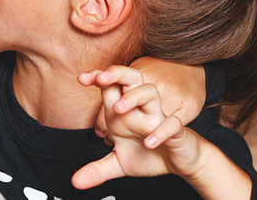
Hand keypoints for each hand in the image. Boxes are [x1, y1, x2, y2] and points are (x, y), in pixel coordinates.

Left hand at [72, 67, 250, 199]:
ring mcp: (158, 118)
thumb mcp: (119, 164)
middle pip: (131, 79)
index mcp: (124, 112)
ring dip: (135, 97)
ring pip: (150, 93)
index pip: (111, 86)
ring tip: (119, 109)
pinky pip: (171, 124)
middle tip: (100, 79)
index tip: (81, 79)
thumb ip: (97, 170)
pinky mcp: (176, 131)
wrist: (181, 162)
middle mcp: (140, 110)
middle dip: (116, 74)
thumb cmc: (150, 155)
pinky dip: (161, 131)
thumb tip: (75, 182)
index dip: (97, 78)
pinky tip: (148, 143)